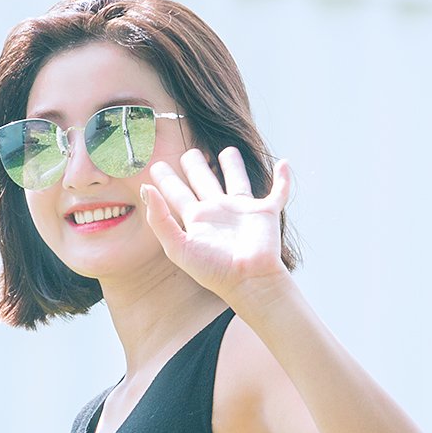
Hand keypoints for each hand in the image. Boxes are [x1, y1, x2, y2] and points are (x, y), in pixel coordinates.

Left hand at [140, 147, 290, 302]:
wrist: (248, 281)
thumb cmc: (214, 270)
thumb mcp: (178, 248)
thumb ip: (160, 220)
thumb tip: (146, 188)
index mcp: (197, 219)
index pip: (177, 192)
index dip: (166, 178)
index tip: (155, 163)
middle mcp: (218, 210)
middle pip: (204, 179)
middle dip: (196, 165)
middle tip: (189, 152)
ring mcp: (242, 210)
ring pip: (236, 178)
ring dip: (233, 164)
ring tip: (228, 150)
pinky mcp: (266, 213)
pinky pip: (277, 192)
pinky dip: (283, 179)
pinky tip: (285, 164)